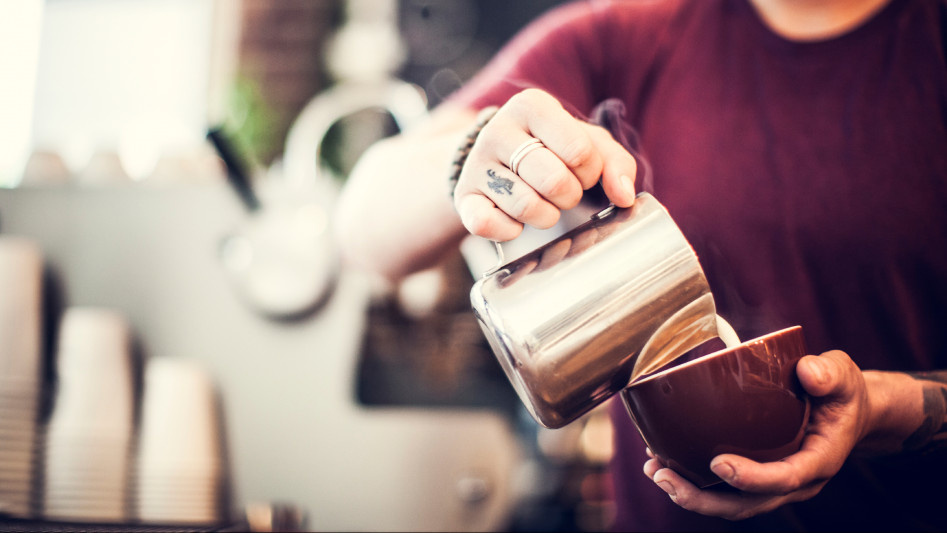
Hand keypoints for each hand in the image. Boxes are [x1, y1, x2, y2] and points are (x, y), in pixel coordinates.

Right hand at [453, 88, 638, 241]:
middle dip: (569, 196)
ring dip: (546, 216)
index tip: (581, 170)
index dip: (589, 172)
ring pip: (526, 206)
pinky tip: (516, 221)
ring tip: (542, 203)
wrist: (499, 159)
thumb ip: (615, 163)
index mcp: (532, 105)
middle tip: (563, 191)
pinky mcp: (463, 196)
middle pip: (554, 181)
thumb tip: (624, 196)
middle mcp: (498, 129)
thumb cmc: (553, 149)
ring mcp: (476, 164)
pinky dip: (511, 231)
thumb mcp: (588, 143)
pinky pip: (487, 224)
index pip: (578, 150)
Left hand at [643, 350, 872, 519]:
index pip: (785, 478)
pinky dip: (694, 481)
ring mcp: (774, 484)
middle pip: (748, 504)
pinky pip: (725, 490)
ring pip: (732, 503)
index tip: (717, 463)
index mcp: (819, 461)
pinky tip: (662, 462)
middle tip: (663, 475)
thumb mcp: (842, 376)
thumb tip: (807, 371)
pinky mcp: (757, 477)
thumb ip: (828, 373)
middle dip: (703, 498)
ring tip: (654, 471)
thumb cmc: (840, 393)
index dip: (752, 477)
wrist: (847, 412)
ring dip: (691, 494)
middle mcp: (796, 481)